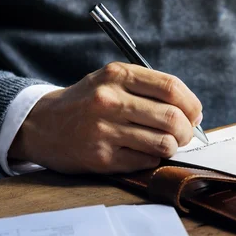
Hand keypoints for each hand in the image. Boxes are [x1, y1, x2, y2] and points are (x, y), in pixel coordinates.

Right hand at [9, 62, 202, 173]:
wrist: (41, 124)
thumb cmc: (88, 102)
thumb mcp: (112, 80)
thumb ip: (150, 89)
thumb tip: (194, 112)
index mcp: (117, 75)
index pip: (172, 88)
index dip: (192, 104)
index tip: (195, 114)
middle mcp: (110, 100)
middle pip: (173, 118)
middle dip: (188, 130)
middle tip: (184, 134)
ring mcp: (104, 130)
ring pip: (164, 143)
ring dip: (173, 147)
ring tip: (164, 144)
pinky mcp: (101, 158)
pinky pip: (146, 161)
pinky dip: (152, 159)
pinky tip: (141, 152)